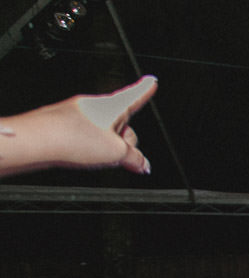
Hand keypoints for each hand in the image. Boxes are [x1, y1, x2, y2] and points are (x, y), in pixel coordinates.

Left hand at [0, 76, 157, 177]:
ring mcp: (78, 115)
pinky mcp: (65, 125)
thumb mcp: (115, 153)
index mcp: (111, 107)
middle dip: (125, 141)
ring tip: (96, 158)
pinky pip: (86, 136)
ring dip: (107, 147)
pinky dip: (90, 147)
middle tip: (122, 157)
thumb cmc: (72, 137)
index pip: (134, 96)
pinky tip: (83, 156)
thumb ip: (134, 159)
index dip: (145, 90)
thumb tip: (143, 164)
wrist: (37, 141)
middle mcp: (94, 107)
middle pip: (121, 125)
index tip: (151, 81)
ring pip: (103, 133)